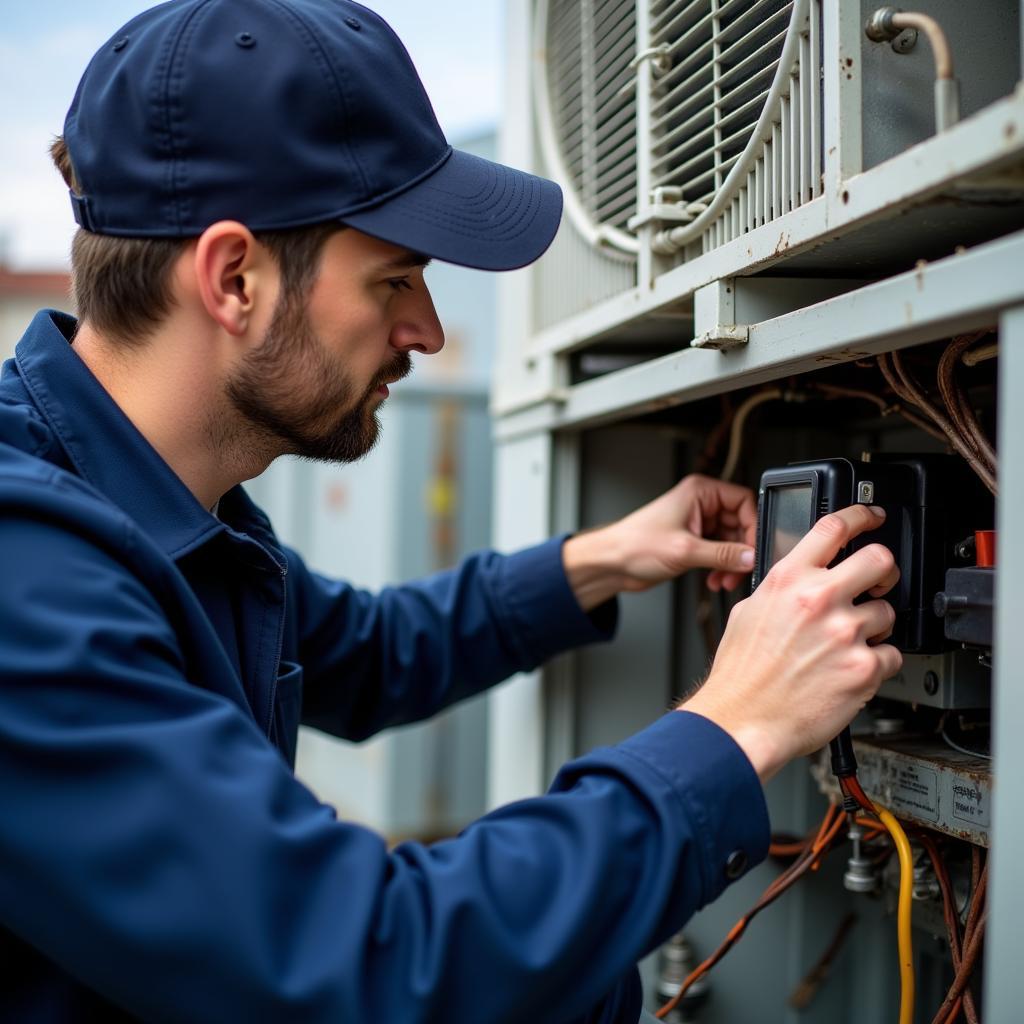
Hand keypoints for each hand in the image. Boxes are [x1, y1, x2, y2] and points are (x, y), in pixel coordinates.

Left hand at [562, 475, 756, 611]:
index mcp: (700, 492)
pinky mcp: (694, 542)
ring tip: (724, 581)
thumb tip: (751, 557)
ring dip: (731, 564)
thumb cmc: (634, 545)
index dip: (752, 526)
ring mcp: (698, 524)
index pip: (743, 502)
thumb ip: (722, 554)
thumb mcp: (685, 550)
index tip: (754, 550)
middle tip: (740, 571)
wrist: (611, 563)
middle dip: (741, 551)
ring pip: (731, 542)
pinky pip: (720, 553)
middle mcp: (701, 505)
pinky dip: (721, 568)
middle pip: (740, 524)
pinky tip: (714, 580)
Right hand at [681, 504, 901, 780]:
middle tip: (877, 583)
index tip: (872, 516)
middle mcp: (818, 600)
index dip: (861, 515)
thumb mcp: (748, 612)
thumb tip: (800, 578)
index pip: (833, 528)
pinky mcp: (862, 667)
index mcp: (788, 580)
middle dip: (884, 570)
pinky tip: (851, 670)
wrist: (743, 720)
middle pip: (879, 558)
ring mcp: (844, 632)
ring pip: (888, 612)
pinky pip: (891, 655)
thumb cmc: (741, 674)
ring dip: (875, 627)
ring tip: (848, 644)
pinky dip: (877, 664)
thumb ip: (780, 589)